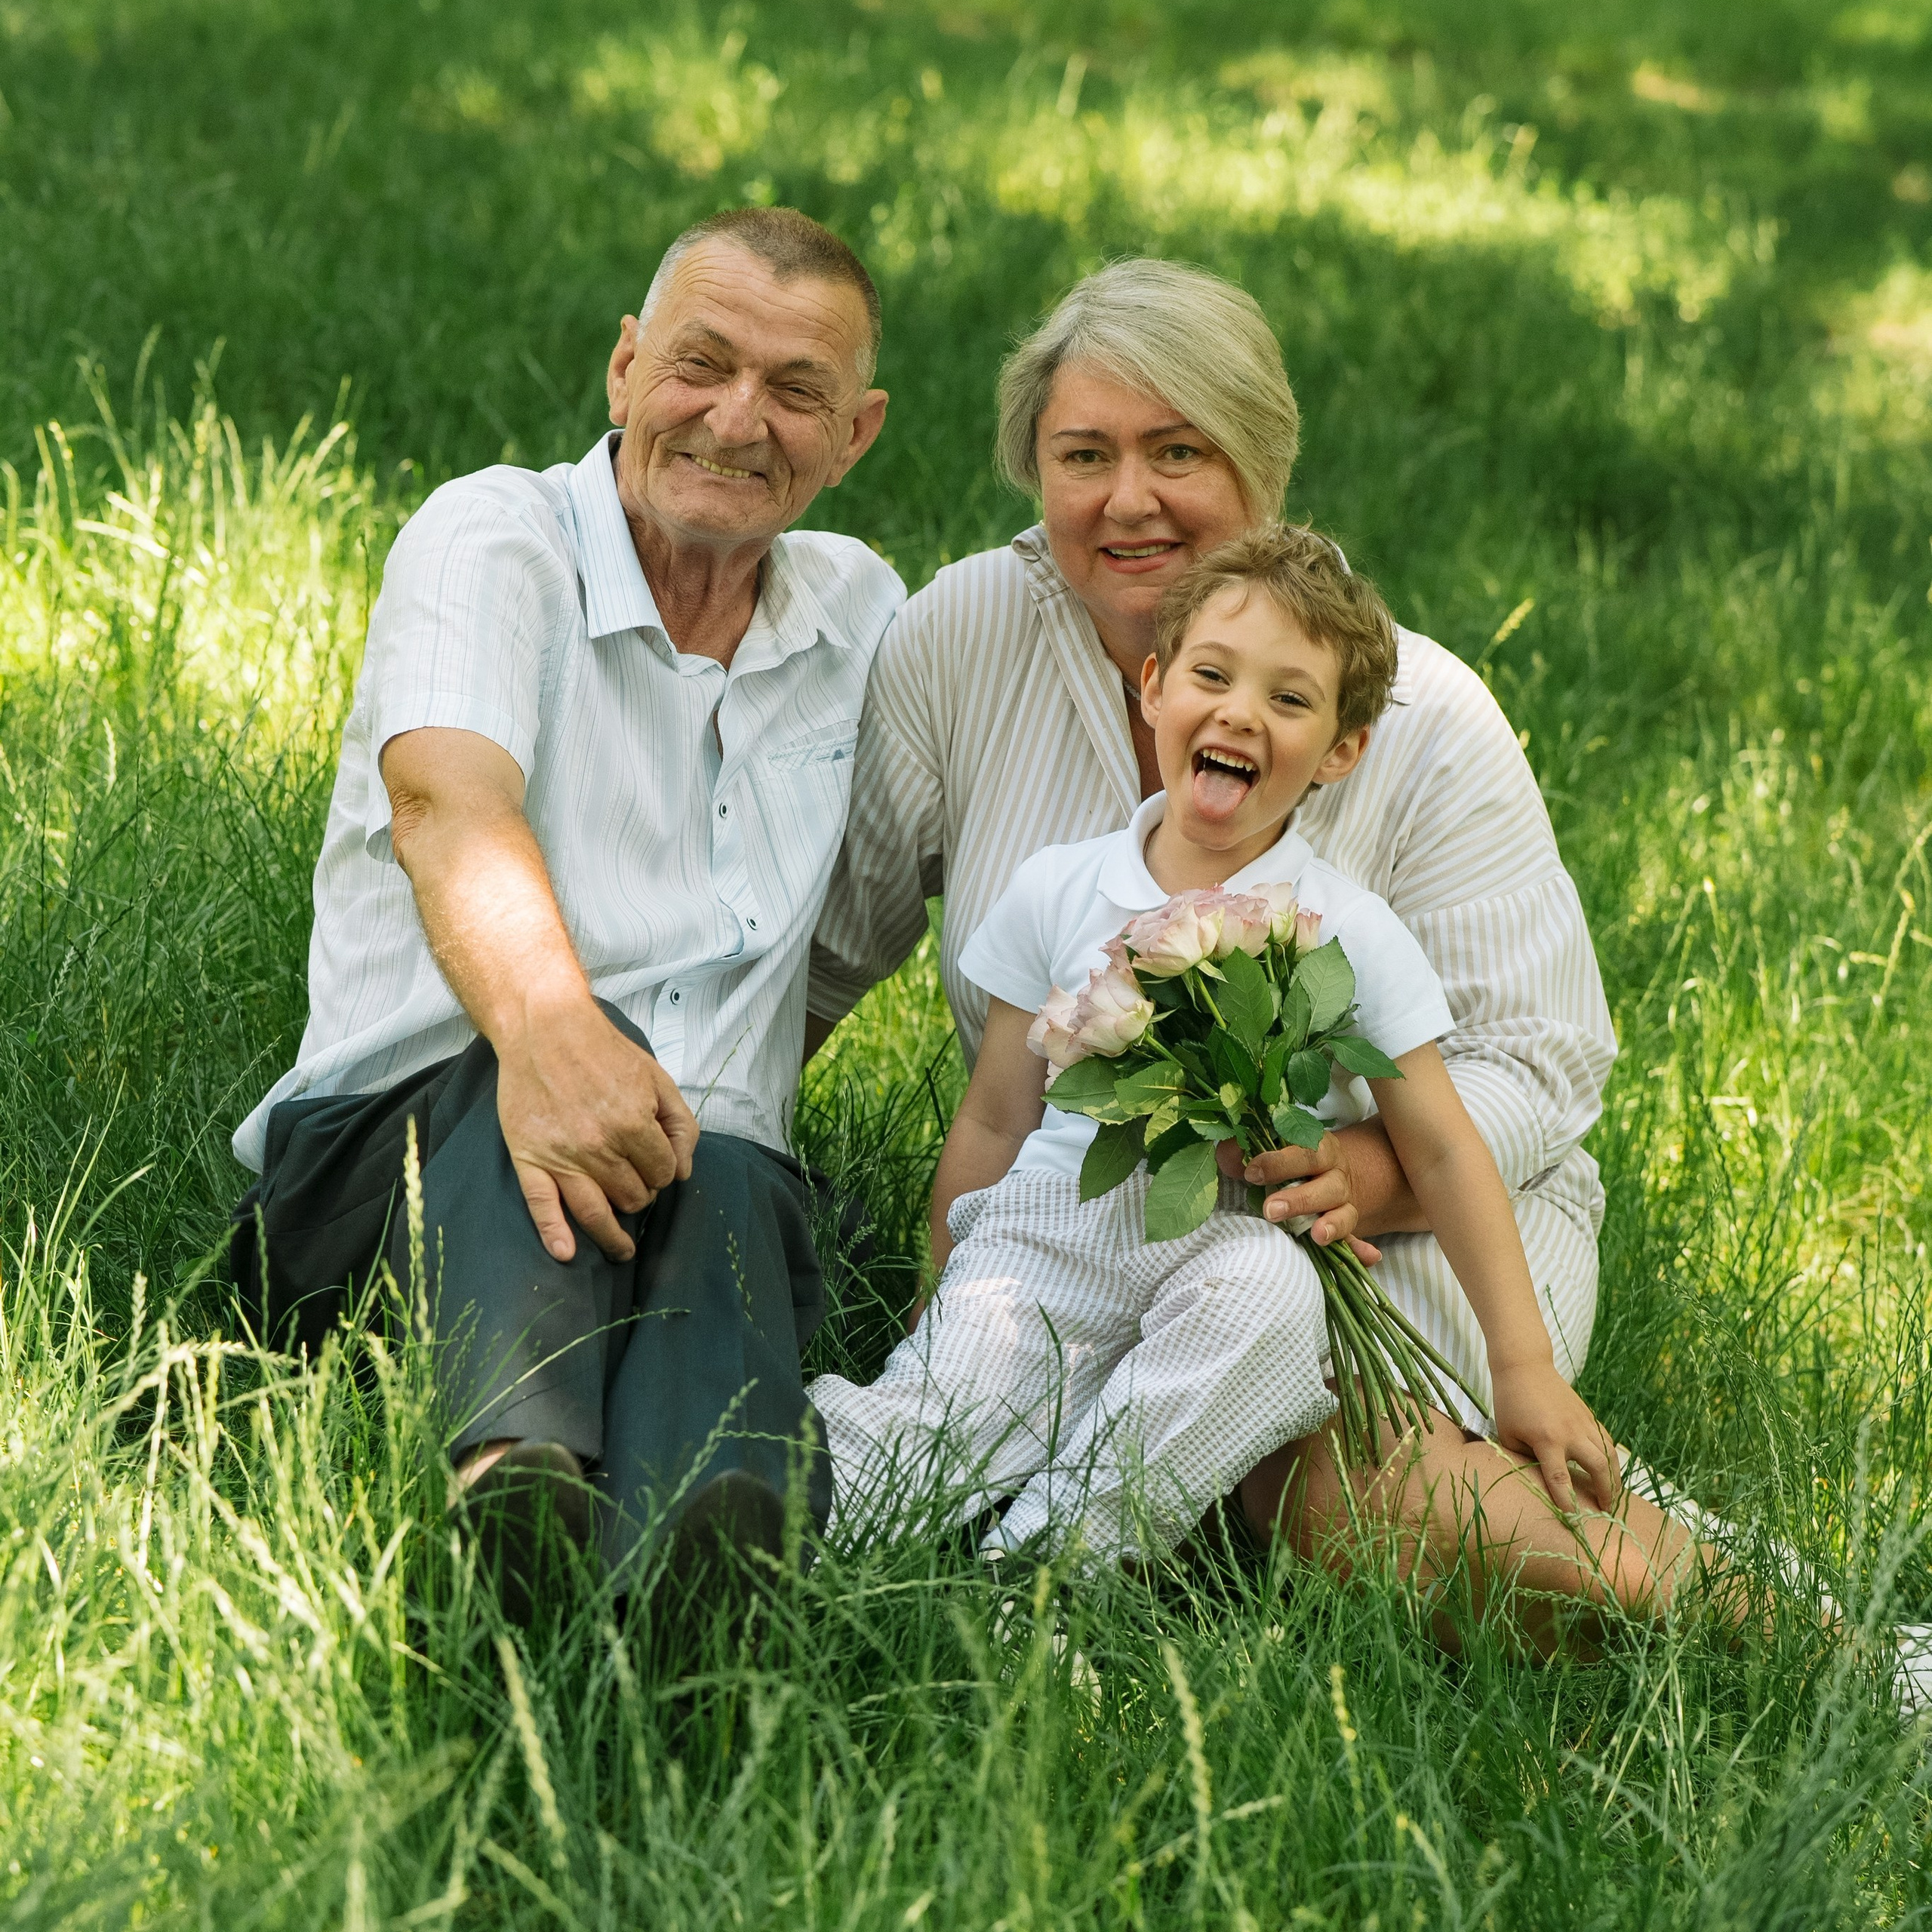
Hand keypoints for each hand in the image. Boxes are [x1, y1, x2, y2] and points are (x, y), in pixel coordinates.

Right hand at [495, 999, 698, 1263]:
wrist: (545, 1028)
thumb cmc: (604, 1052)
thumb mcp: (657, 1079)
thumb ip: (680, 1125)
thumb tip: (683, 1172)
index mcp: (632, 1123)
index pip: (662, 1173)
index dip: (664, 1173)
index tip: (656, 1166)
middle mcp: (598, 1145)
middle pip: (631, 1196)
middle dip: (641, 1196)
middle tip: (637, 1188)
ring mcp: (561, 1155)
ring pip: (595, 1212)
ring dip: (613, 1236)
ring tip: (623, 1250)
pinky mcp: (529, 1157)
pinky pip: (541, 1205)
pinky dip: (554, 1234)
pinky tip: (566, 1253)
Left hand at [1217, 1134, 1380, 1264]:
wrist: (1329, 1172)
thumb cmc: (1289, 1162)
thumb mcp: (1271, 1151)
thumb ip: (1245, 1153)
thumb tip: (1226, 1153)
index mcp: (1319, 1150)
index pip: (1305, 1152)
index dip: (1279, 1162)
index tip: (1251, 1173)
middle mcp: (1336, 1176)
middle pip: (1327, 1185)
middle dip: (1300, 1199)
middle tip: (1271, 1210)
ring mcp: (1345, 1204)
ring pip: (1345, 1213)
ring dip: (1332, 1225)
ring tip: (1317, 1236)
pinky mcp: (1346, 1229)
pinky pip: (1357, 1240)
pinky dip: (1362, 1250)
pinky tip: (1370, 1257)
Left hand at [1490, 1359, 1619, 1514]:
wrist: (1525, 1366)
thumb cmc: (1510, 1401)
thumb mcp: (1508, 1434)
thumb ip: (1523, 1458)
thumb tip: (1536, 1480)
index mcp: (1547, 1439)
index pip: (1560, 1478)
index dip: (1567, 1502)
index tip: (1574, 1522)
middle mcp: (1570, 1432)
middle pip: (1598, 1467)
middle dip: (1605, 1492)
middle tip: (1606, 1511)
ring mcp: (1583, 1422)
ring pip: (1609, 1453)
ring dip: (1614, 1476)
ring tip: (1613, 1495)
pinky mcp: (1588, 1415)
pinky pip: (1605, 1440)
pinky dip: (1610, 1457)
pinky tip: (1609, 1470)